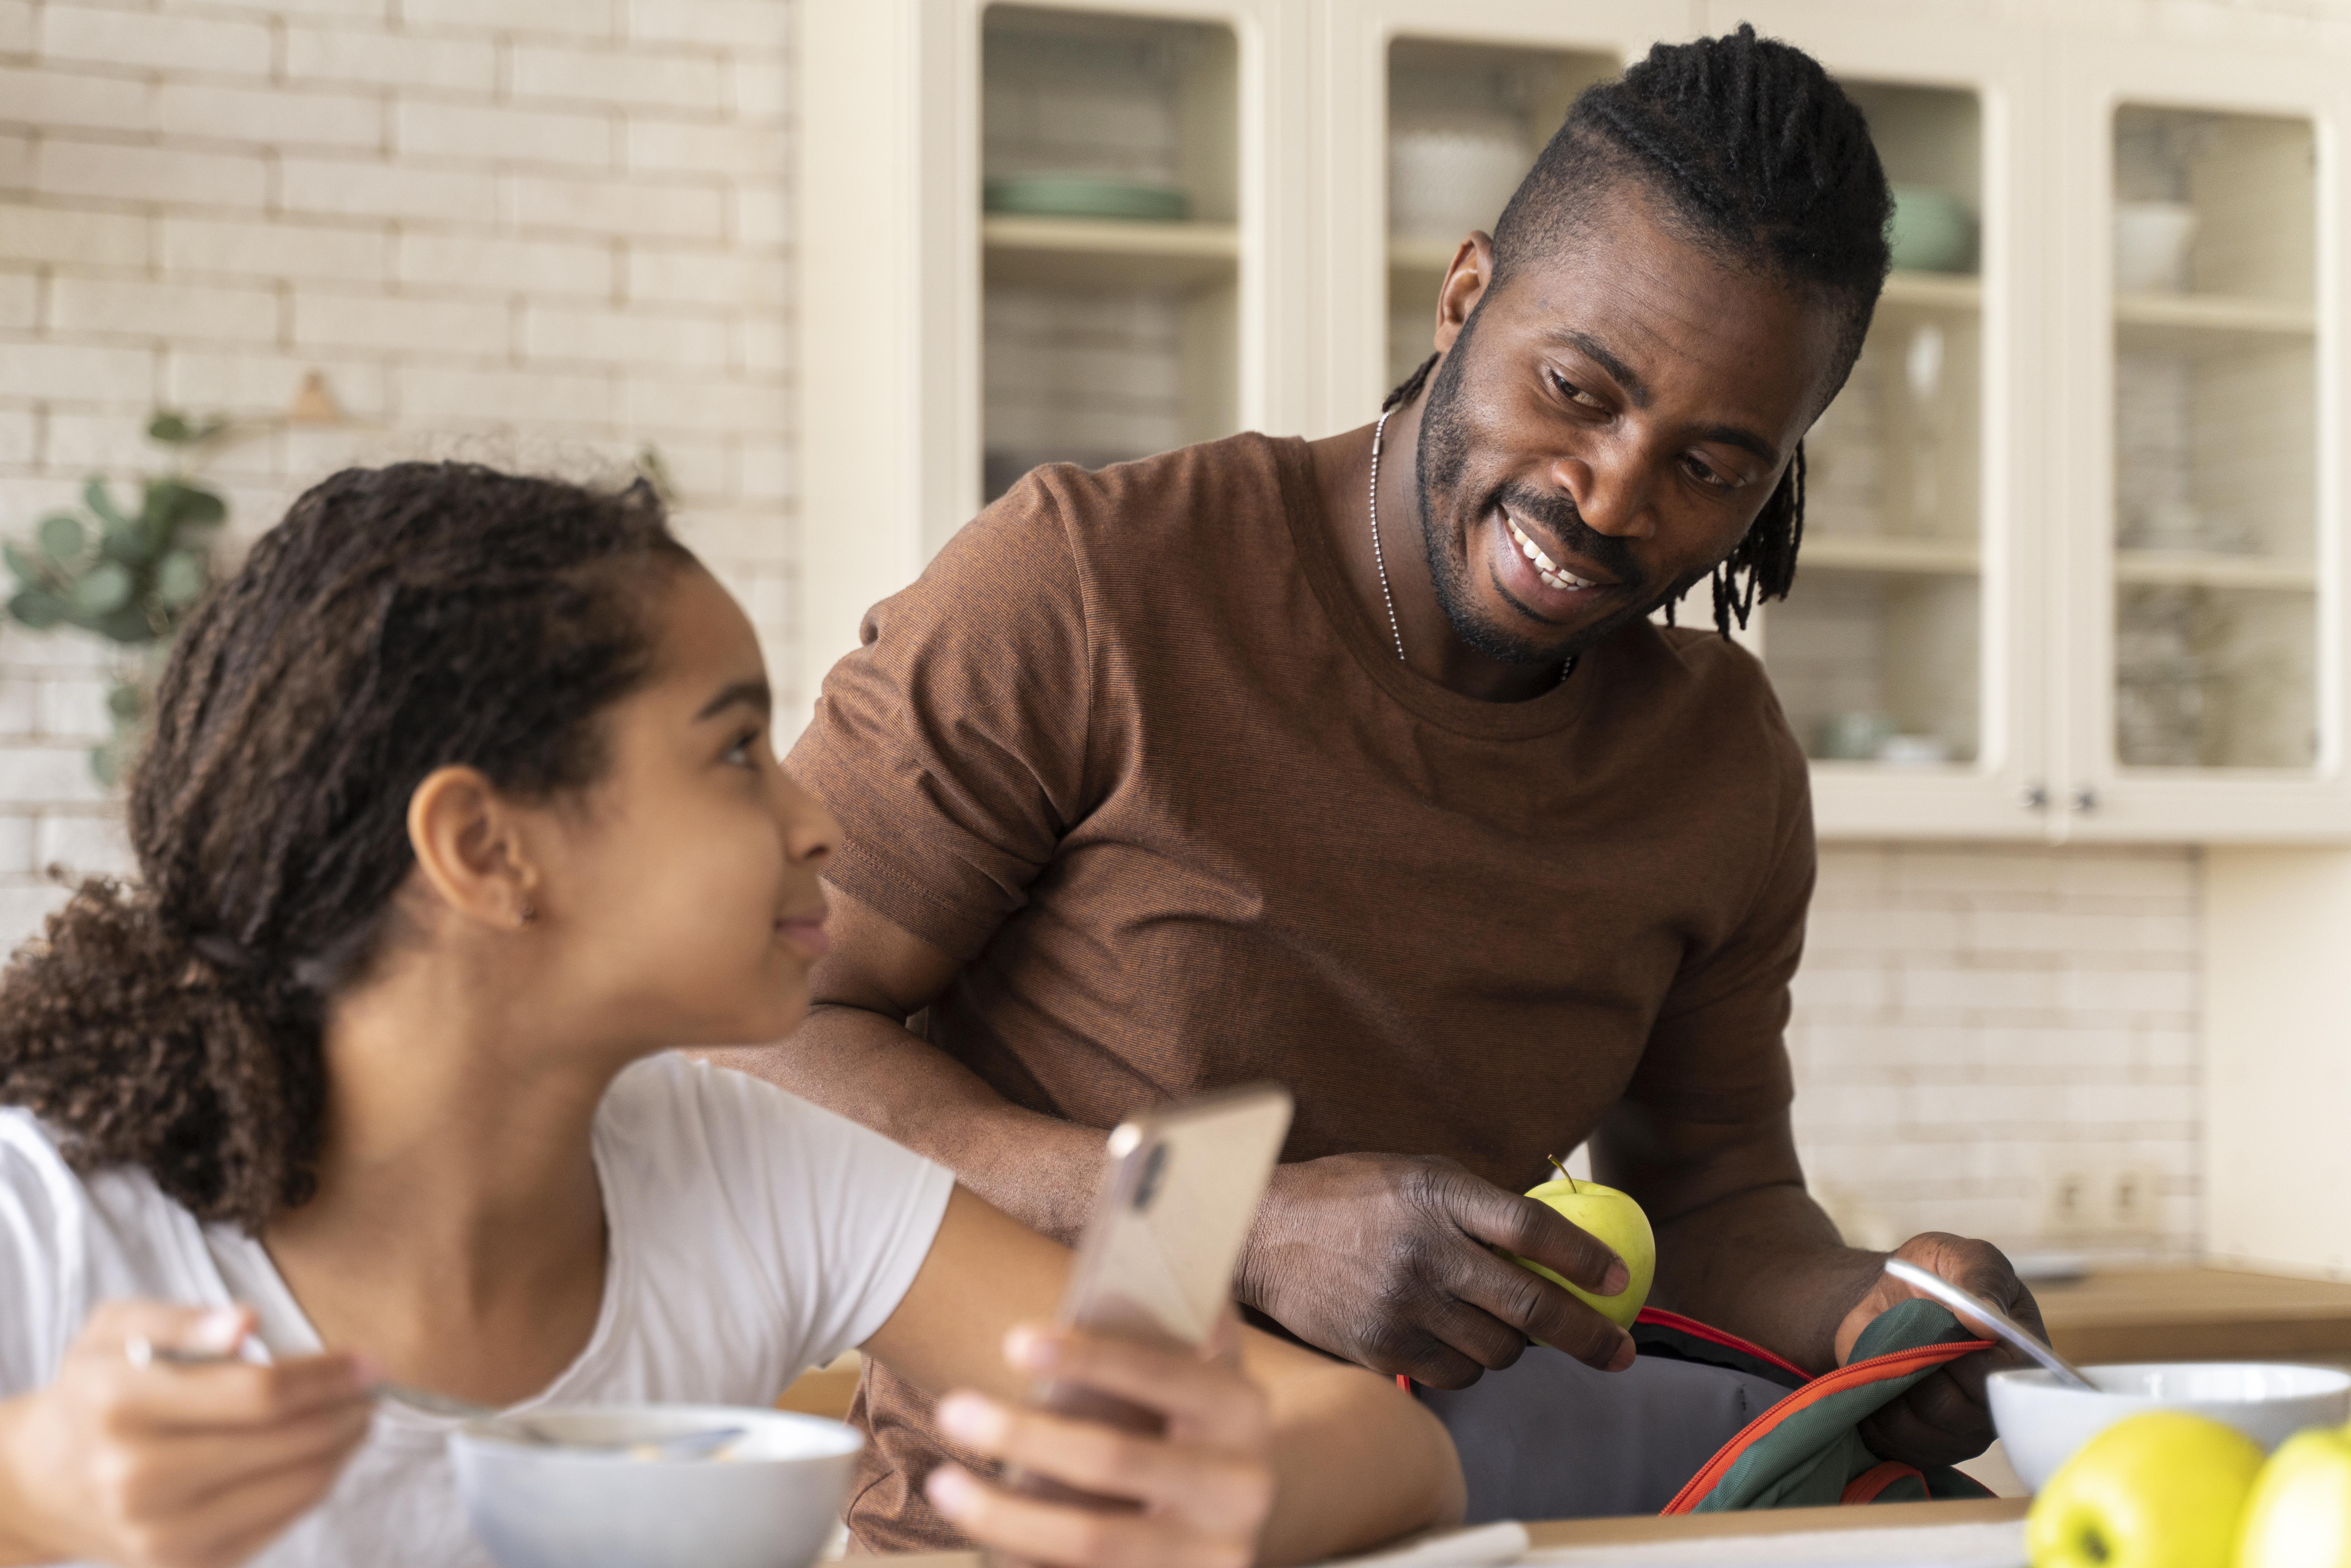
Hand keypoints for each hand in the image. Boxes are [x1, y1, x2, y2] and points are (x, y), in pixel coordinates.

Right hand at [0, 1301, 375, 1567]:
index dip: (328, 1376)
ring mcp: (162, 1533)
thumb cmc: (97, 1391)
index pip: (259, 1393)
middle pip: (286, 1441)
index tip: (368, 1360)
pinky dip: (314, 1484)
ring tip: (358, 1416)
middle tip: (375, 1386)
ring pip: (295, 1487)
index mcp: (121, 1407)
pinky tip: (322, 1454)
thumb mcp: (117, 1331)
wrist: (47, 1481)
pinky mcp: (185, 1565)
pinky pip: (279, 1522)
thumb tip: (247, 1321)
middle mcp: (138, 1478)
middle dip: (347, 1409)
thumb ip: (184, 1320)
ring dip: (343, 1448)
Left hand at [923, 1323, 1275, 1567]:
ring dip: (1006, 1515)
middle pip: (1115, 1461)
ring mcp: (1212, 1556)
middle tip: (951, 1409)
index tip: (1015, 1340)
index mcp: (1244, 1411)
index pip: (1165, 1375)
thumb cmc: (1196, 1429)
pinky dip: (1027, 1564)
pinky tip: (983, 1547)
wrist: (1237, 1521)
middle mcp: (1240, 1487)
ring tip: (942, 1485)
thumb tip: (1146, 1244)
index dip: (1092, 1358)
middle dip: (1025, 1435)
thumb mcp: (1204, 1377)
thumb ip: (1181, 1325)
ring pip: (1092, 1540)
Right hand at [1235, 1153, 1633, 1388]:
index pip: (1531, 1231)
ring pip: (1498, 1350)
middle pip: (1529, 1305)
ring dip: (1517, 1345)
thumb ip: (1480, 1208)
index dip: (1585, 1259)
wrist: (1265, 1232)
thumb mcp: (1418, 1176)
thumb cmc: (1353, 1198)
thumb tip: (1557, 1251)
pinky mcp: (1381, 1348)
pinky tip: (1456, 1338)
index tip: (1620, 1282)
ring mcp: (1402, 1305)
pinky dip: (1471, 1363)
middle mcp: (1424, 1252)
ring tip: (1504, 1324)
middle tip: (1622, 1351)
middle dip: (1588, 1335)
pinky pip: (1456, 1374)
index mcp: (1437, 1196)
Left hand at [1837, 1232, 2044, 1468]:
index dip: (1968, 1357)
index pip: (2004, 1377)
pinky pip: (1899, 1442)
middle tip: (1910, 1335)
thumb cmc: (1929, 1274)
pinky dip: (1878, 1409)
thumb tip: (1988, 1320)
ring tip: (1894, 1351)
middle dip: (1927, 1369)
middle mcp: (1999, 1401)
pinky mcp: (1926, 1445)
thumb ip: (1979, 1275)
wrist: (1884, 1296)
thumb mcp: (1955, 1255)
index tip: (1940, 1326)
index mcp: (2022, 1356)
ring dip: (1900, 1385)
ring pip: (1929, 1427)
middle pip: (1965, 1409)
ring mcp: (1964, 1429)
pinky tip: (1879, 1378)